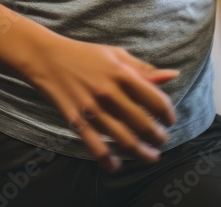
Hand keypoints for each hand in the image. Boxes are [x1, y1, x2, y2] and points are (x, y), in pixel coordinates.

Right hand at [23, 33, 177, 170]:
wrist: (48, 58)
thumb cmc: (85, 54)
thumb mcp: (116, 54)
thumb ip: (143, 68)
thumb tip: (173, 75)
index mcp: (122, 73)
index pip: (156, 100)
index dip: (168, 115)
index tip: (169, 121)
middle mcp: (109, 92)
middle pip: (143, 125)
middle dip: (158, 138)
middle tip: (162, 141)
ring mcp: (92, 108)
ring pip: (124, 141)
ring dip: (142, 153)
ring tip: (151, 156)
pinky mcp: (77, 121)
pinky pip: (97, 148)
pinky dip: (110, 162)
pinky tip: (117, 165)